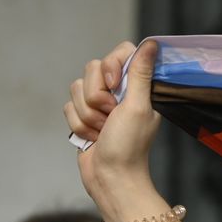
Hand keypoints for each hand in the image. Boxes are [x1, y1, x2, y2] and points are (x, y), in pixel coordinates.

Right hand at [64, 39, 161, 209]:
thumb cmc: (129, 146)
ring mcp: (100, 104)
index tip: (113, 84)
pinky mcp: (84, 116)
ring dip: (88, 115)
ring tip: (103, 131)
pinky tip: (92, 138)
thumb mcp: (138, 106)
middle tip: (111, 117)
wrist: (110, 177)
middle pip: (92, 68)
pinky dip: (79, 125)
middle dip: (97, 98)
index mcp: (137, 86)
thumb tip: (152, 43)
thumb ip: (141, 73)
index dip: (111, 65)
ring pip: (77, 88)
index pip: (121, 51)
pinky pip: (68, 106)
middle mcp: (119, 91)